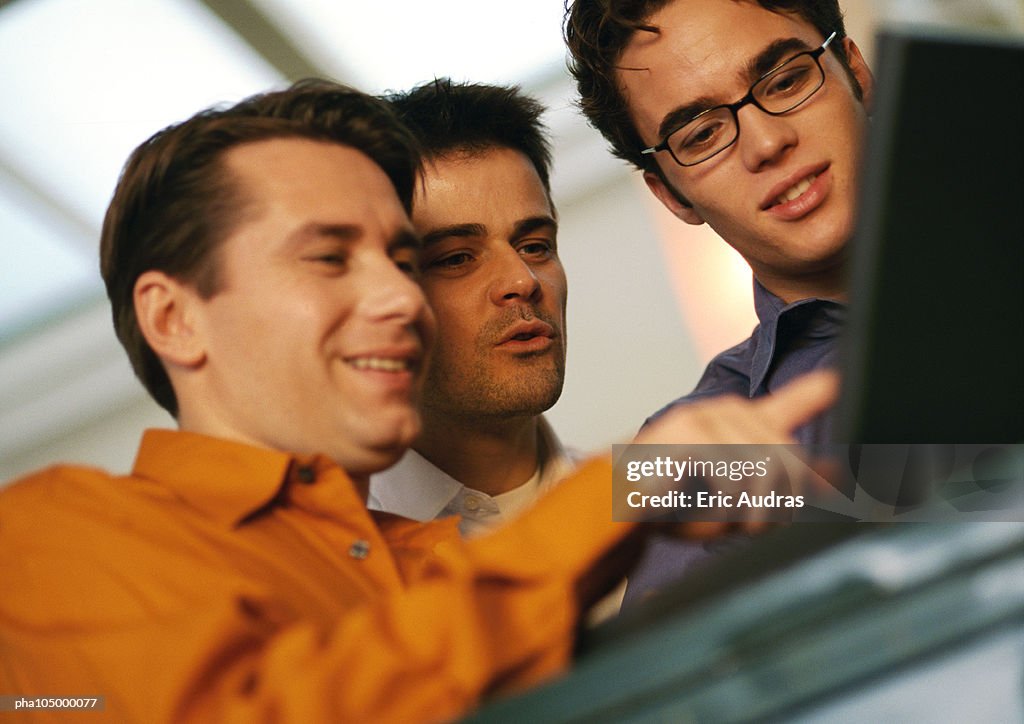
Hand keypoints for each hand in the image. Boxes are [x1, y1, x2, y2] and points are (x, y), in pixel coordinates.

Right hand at [622, 370, 839, 536]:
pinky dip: (724, 508)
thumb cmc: (671, 506)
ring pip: (768, 469)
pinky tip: (697, 511)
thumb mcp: (737, 505)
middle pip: (791, 458)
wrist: (613, 507)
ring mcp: (710, 416)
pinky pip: (736, 476)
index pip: (790, 403)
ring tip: (718, 523)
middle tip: (748, 528)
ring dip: (749, 512)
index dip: (816, 394)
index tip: (838, 381)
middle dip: (778, 506)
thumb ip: (785, 490)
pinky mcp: (692, 430)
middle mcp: (730, 413)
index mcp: (740, 427)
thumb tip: (835, 477)